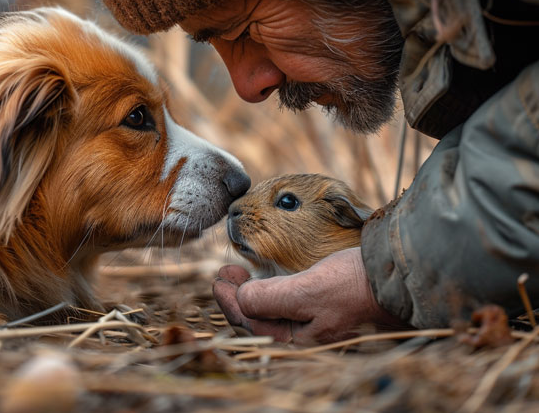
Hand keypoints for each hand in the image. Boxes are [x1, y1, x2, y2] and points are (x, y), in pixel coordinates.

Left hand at [213, 248, 404, 344]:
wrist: (393, 274)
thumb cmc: (353, 284)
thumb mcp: (307, 291)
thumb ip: (270, 298)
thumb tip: (241, 299)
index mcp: (298, 338)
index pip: (250, 323)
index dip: (229, 302)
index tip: (217, 280)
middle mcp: (302, 333)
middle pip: (257, 319)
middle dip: (236, 297)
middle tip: (223, 273)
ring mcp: (311, 317)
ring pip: (268, 309)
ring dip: (249, 291)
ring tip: (237, 272)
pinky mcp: (318, 302)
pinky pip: (283, 300)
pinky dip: (267, 288)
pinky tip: (262, 276)